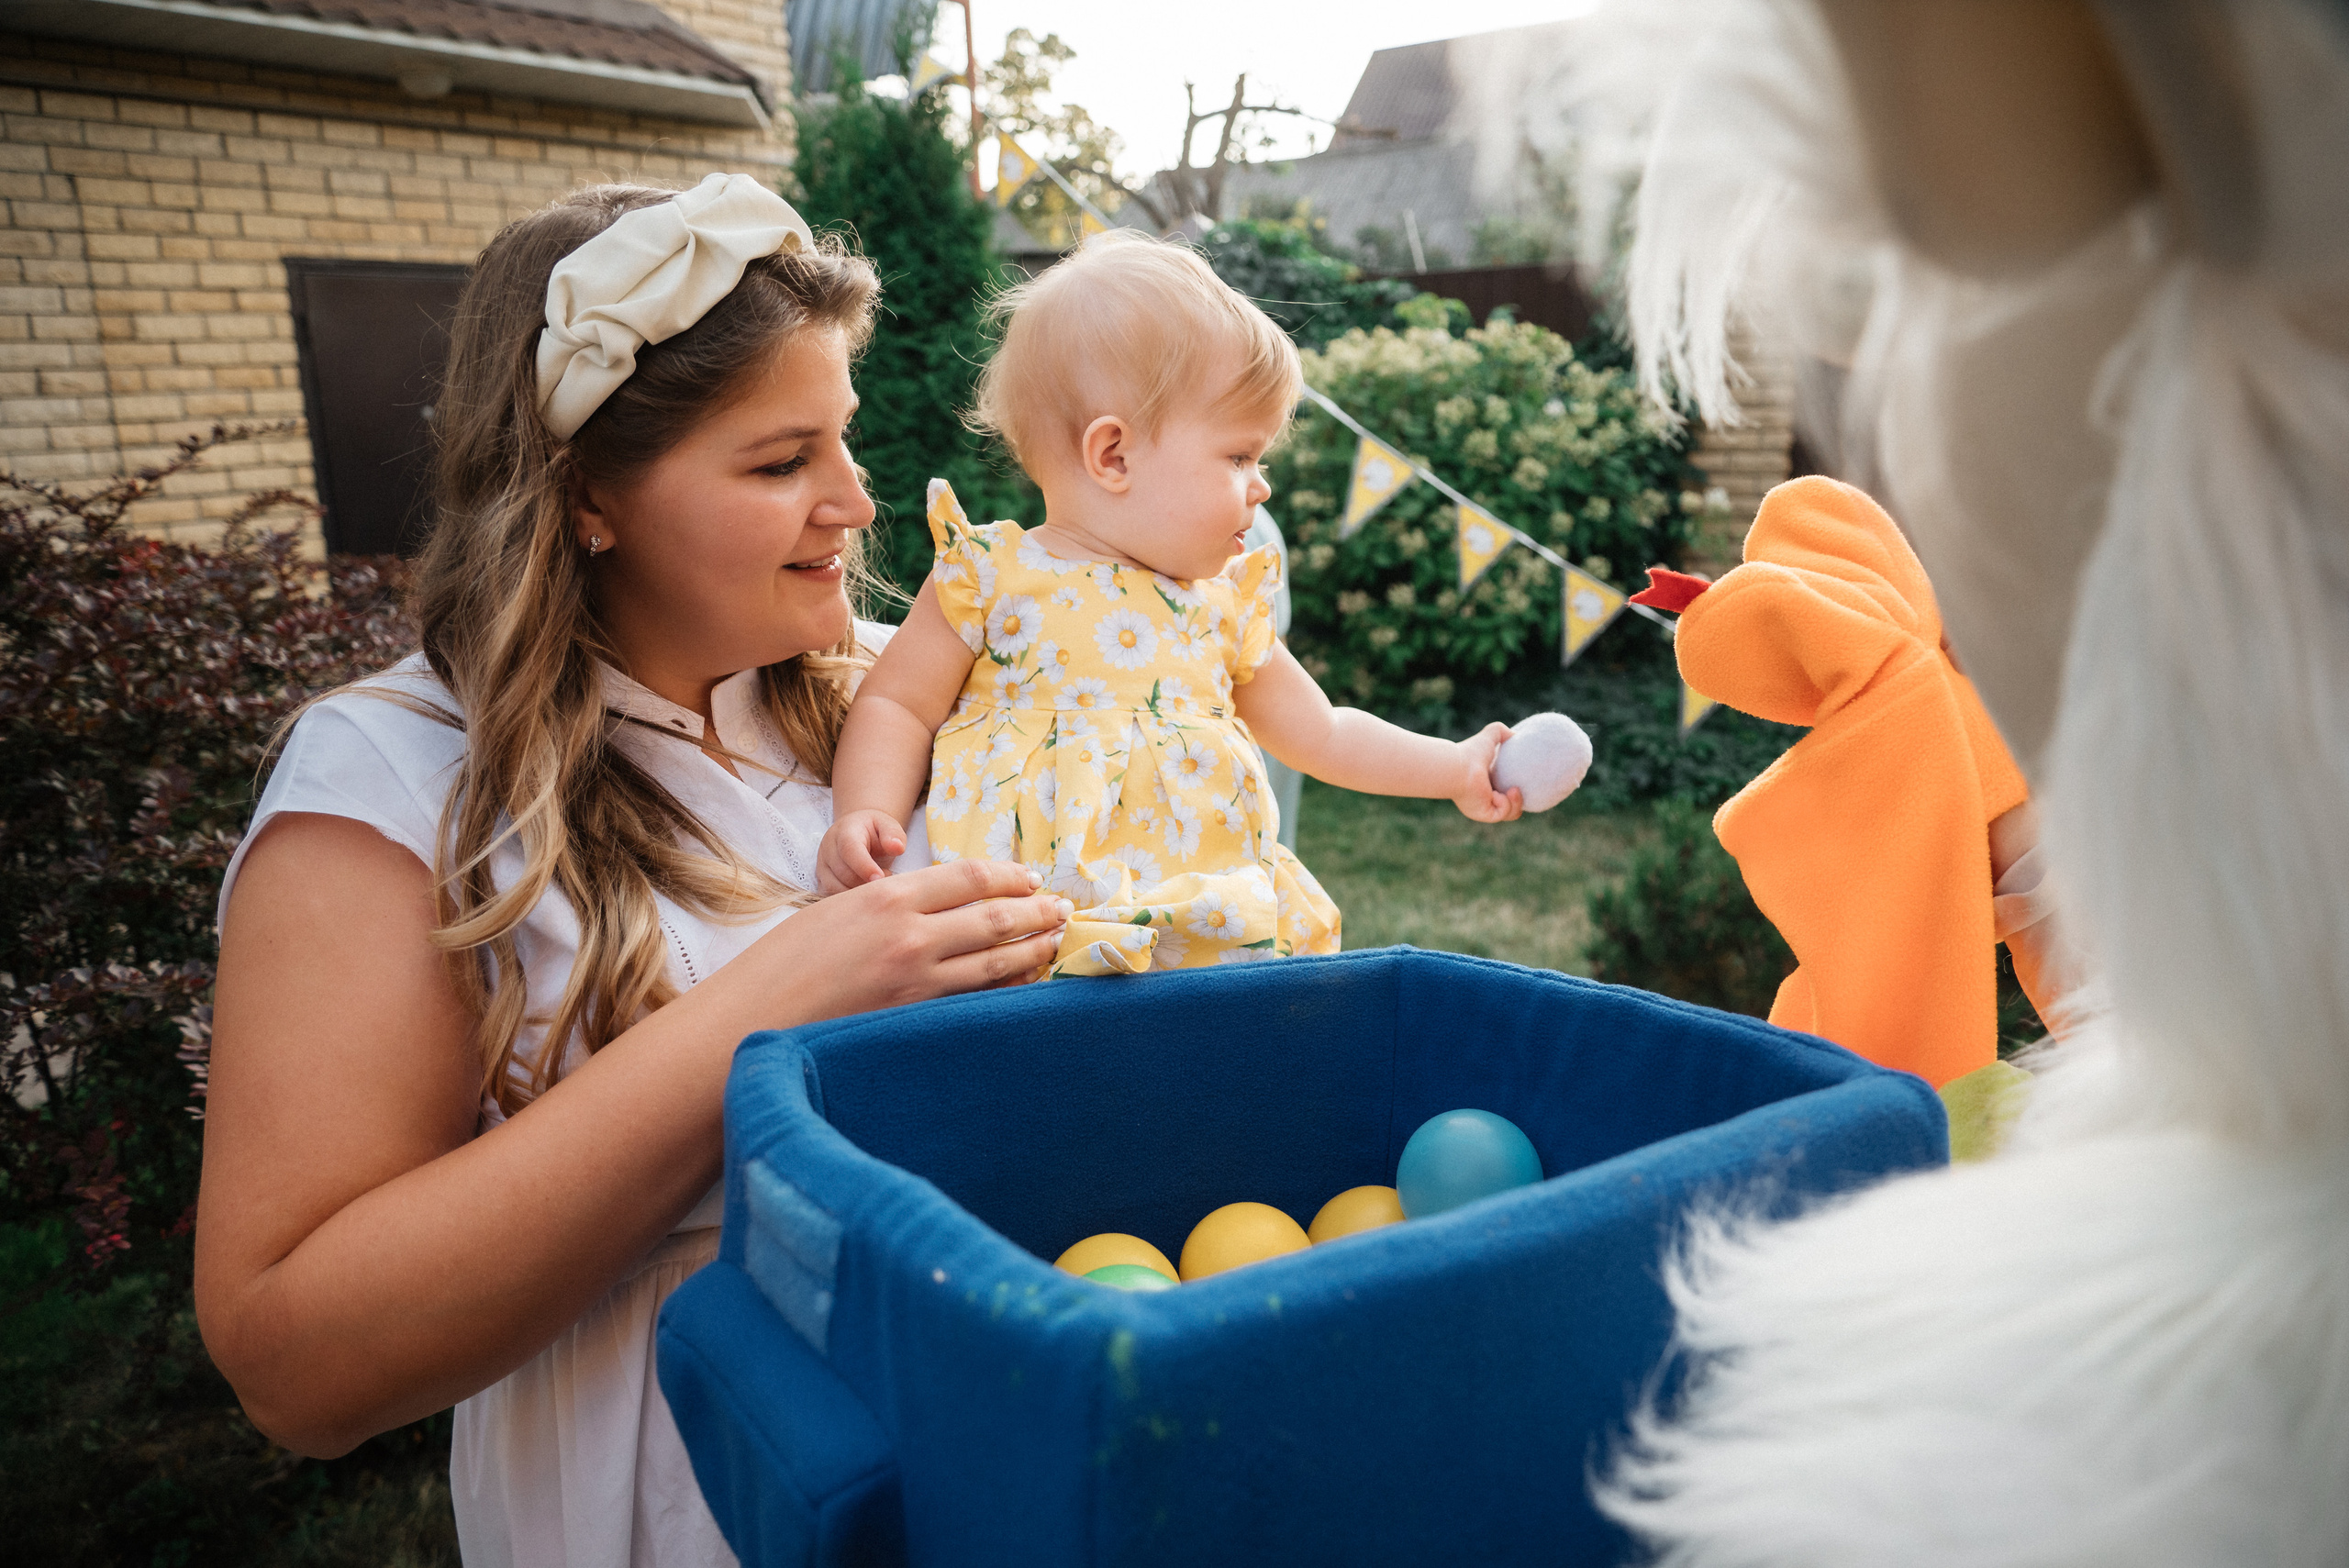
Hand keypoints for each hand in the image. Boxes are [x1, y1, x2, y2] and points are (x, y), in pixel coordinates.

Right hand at [775, 859, 1071, 1016]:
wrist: (752, 1018)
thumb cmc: (785, 962)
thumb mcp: (838, 911)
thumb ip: (892, 904)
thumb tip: (941, 906)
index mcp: (887, 897)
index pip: (969, 878)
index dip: (1009, 877)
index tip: (1031, 879)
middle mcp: (910, 935)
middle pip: (993, 916)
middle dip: (1035, 911)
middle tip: (1062, 909)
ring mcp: (916, 983)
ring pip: (994, 961)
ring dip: (1033, 949)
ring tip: (1056, 942)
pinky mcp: (915, 1020)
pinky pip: (977, 1000)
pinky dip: (1008, 989)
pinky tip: (1026, 984)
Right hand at [817, 808, 907, 894]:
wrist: (857, 831)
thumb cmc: (874, 831)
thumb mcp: (887, 825)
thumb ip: (893, 835)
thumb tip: (897, 848)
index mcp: (845, 831)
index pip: (849, 850)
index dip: (864, 867)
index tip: (880, 878)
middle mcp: (828, 848)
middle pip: (843, 872)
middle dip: (866, 882)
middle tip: (886, 879)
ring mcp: (822, 865)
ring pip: (835, 887)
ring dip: (858, 893)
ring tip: (875, 885)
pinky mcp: (821, 880)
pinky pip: (831, 896)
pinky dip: (848, 900)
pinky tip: (864, 895)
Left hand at [1453, 722, 1523, 822]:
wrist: (1459, 768)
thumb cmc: (1471, 753)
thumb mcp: (1489, 735)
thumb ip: (1501, 731)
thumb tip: (1514, 734)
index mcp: (1486, 784)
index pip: (1506, 791)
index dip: (1518, 788)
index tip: (1525, 779)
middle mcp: (1484, 798)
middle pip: (1512, 806)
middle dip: (1520, 799)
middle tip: (1516, 787)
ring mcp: (1484, 808)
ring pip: (1511, 814)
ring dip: (1516, 803)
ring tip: (1513, 790)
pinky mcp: (1483, 814)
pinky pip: (1502, 815)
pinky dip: (1505, 805)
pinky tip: (1496, 794)